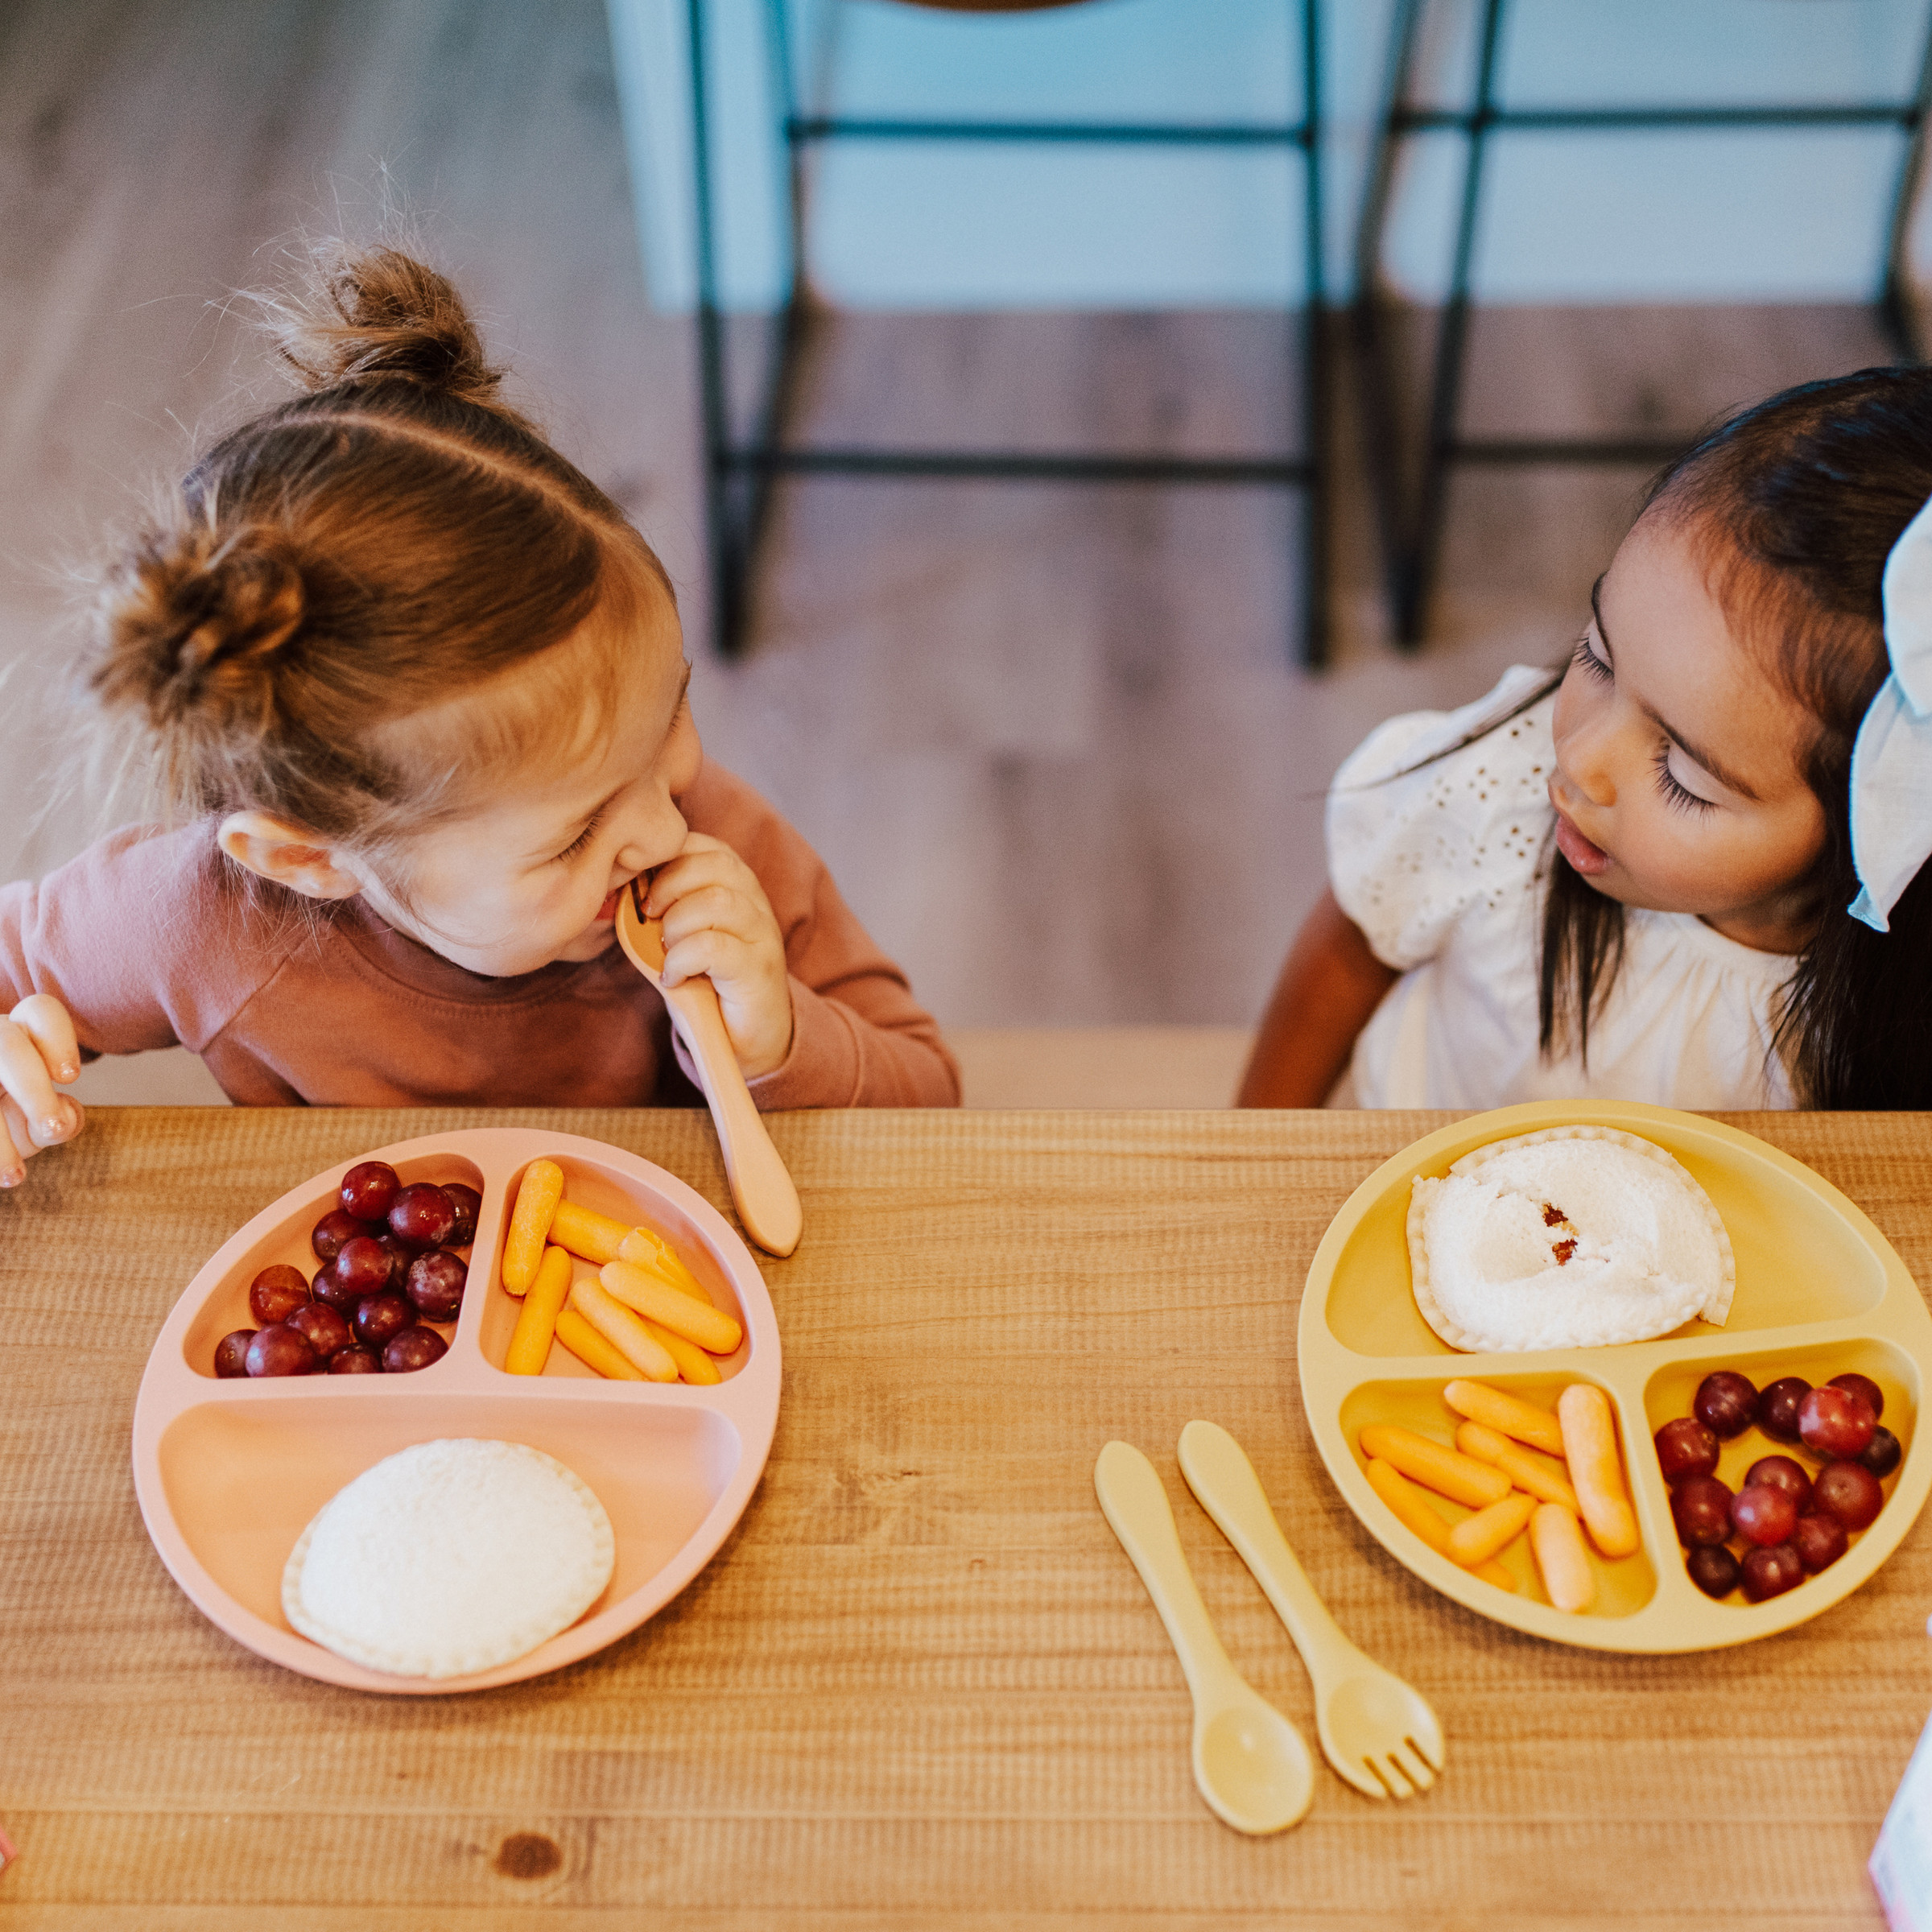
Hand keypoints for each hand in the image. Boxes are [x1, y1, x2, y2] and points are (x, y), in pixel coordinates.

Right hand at [1, 994, 84, 1187]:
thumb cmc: (10, 1126)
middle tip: (53, 1128)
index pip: (39, 1012)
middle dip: (33, 1089)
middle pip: (7, 1046)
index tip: (70, 1079)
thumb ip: (59, 1121)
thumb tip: (62, 1119)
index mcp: (17, 1036)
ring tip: (14, 1178)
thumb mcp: (36, 1124)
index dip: (58, 1039)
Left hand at [643, 834, 793, 1078]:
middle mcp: (755, 903)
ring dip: (676, 925)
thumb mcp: (677, 938)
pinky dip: (682, 960)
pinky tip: (674, 978)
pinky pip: (714, 947)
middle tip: (648, 916)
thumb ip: (657, 911)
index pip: (702, 845)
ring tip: (665, 952)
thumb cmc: (705, 983)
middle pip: (714, 864)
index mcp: (735, 886)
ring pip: (715, 902)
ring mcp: (761, 936)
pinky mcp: (758, 970)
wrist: (744, 1039)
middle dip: (667, 886)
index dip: (665, 857)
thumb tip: (616, 889)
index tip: (639, 888)